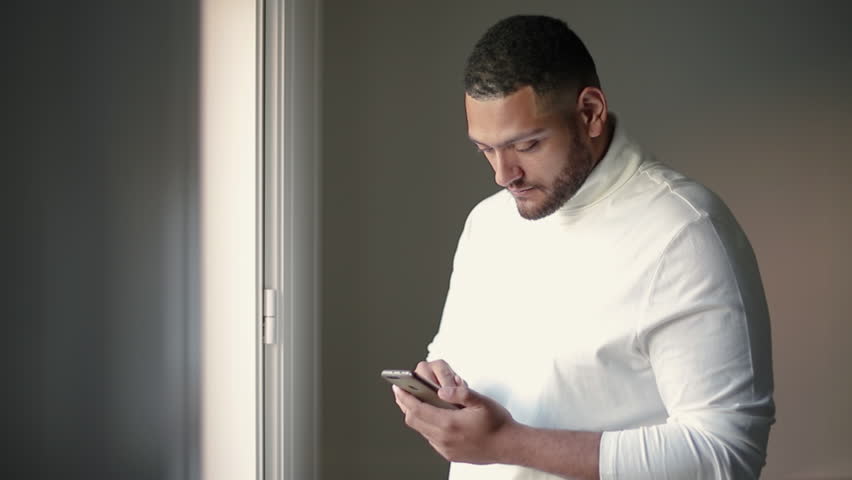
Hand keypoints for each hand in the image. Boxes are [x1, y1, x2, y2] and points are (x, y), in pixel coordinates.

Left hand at [393, 360, 517, 464]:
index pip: (417, 410)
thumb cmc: (498, 423)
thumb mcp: (481, 401)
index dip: (405, 398)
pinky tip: (432, 416)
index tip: (398, 388)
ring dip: (416, 416)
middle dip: (405, 405)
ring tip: (414, 401)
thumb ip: (461, 393)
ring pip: (421, 430)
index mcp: (449, 424)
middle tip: (401, 392)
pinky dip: (427, 426)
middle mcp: (444, 439)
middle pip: (414, 421)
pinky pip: (431, 438)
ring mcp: (446, 448)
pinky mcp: (450, 454)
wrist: (509, 446)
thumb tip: (442, 389)